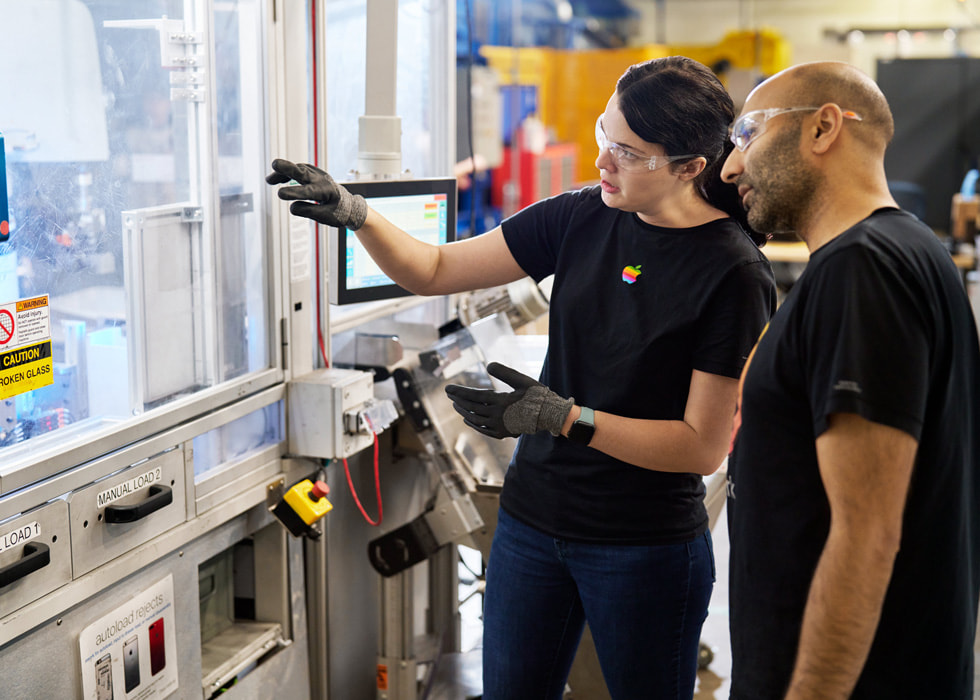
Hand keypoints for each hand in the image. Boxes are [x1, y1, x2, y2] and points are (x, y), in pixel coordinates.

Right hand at [266, 158, 367, 229]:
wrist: (348, 204)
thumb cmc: (337, 212)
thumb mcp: (325, 217)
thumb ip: (309, 211)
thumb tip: (292, 207)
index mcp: (327, 192)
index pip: (309, 192)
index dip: (294, 192)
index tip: (280, 194)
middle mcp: (322, 180)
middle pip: (304, 172)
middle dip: (289, 168)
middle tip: (275, 164)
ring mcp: (318, 174)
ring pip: (299, 169)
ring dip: (284, 172)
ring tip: (269, 180)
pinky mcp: (313, 172)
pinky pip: (299, 169)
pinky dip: (287, 172)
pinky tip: (276, 178)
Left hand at [444, 362, 573, 438]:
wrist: (550, 415)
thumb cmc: (538, 395)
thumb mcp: (522, 380)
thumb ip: (505, 372)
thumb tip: (488, 364)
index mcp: (501, 401)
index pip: (474, 396)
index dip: (459, 392)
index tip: (447, 389)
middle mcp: (498, 416)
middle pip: (472, 408)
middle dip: (458, 400)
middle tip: (449, 394)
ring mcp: (500, 426)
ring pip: (475, 420)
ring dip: (463, 412)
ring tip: (455, 405)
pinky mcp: (503, 433)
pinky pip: (483, 430)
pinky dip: (473, 425)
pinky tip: (467, 420)